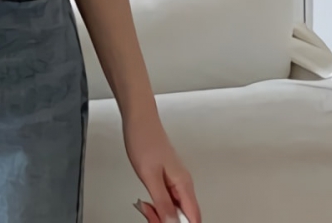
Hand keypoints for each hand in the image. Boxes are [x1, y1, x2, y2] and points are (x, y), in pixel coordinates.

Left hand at [123, 108, 199, 222]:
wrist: (138, 118)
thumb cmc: (144, 140)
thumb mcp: (150, 175)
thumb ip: (163, 202)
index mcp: (184, 184)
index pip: (193, 218)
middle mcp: (183, 183)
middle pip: (184, 216)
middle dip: (167, 221)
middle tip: (149, 215)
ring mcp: (175, 180)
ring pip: (174, 208)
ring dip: (160, 213)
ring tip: (145, 208)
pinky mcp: (166, 177)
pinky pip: (167, 199)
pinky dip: (157, 205)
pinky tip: (147, 202)